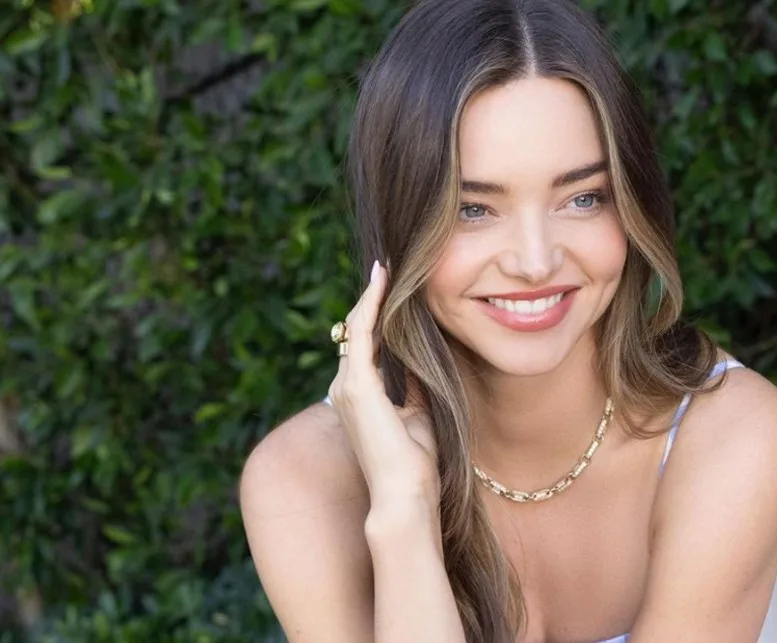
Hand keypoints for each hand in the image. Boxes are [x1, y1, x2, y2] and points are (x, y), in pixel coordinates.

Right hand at [327, 261, 439, 510]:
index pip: (366, 345)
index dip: (377, 316)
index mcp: (361, 396)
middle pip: (358, 332)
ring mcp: (348, 387)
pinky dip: (370, 305)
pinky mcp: (357, 387)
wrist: (405, 495)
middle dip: (372, 300)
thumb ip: (413, 385)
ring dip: (371, 297)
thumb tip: (421, 359)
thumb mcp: (419, 413)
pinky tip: (381, 282)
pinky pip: (360, 333)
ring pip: (356, 328)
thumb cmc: (414, 463)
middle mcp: (348, 388)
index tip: (392, 287)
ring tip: (385, 268)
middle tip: (388, 267)